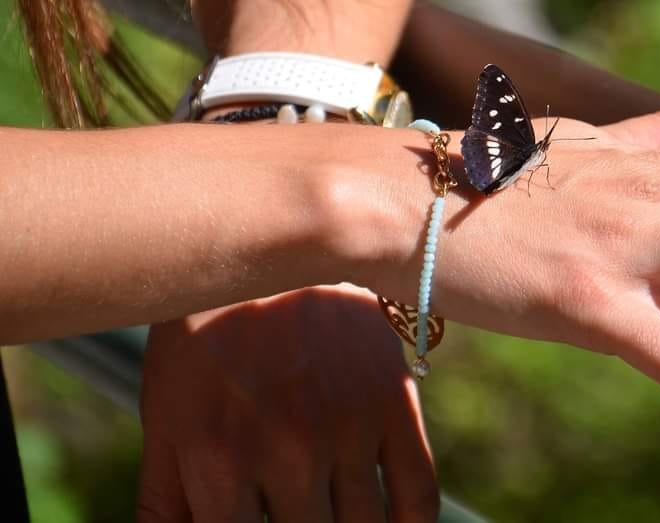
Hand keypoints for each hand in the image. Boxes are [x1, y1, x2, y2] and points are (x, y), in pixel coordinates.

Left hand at [136, 286, 437, 522]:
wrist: (276, 242)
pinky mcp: (394, 402)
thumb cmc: (205, 338)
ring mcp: (348, 427)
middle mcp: (288, 450)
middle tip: (303, 514)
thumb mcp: (165, 417)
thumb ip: (163, 505)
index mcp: (218, 459)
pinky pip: (417, 494)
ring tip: (336, 515)